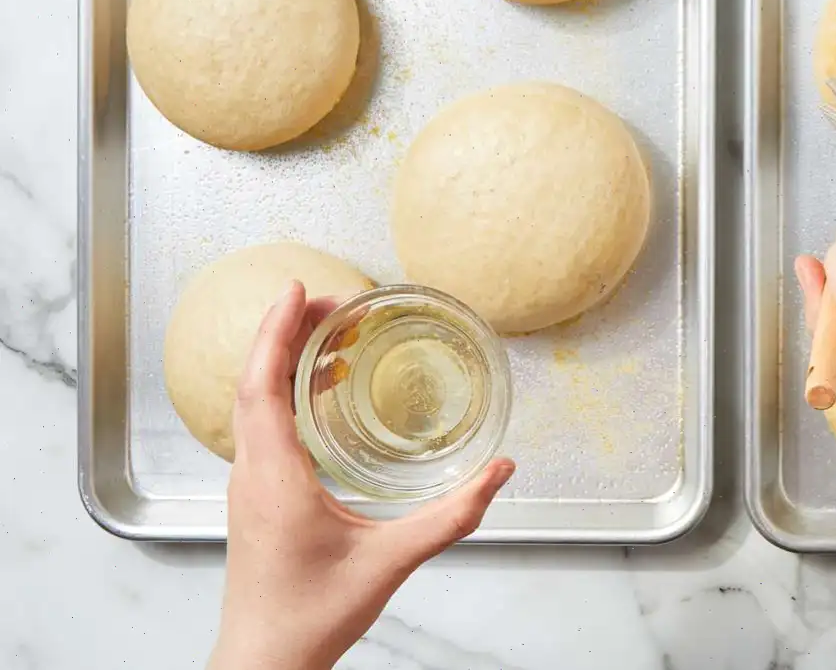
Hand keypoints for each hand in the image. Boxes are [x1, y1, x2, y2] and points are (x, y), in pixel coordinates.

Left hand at [210, 283, 514, 669]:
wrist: (265, 663)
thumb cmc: (310, 617)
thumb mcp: (390, 562)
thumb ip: (450, 517)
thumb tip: (498, 473)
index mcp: (276, 477)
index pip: (262, 385)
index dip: (277, 332)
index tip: (298, 291)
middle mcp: (253, 473)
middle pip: (255, 383)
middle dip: (287, 332)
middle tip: (331, 301)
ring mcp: (249, 486)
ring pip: (255, 404)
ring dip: (283, 361)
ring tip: (329, 337)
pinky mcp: (256, 498)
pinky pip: (262, 426)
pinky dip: (284, 393)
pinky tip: (318, 396)